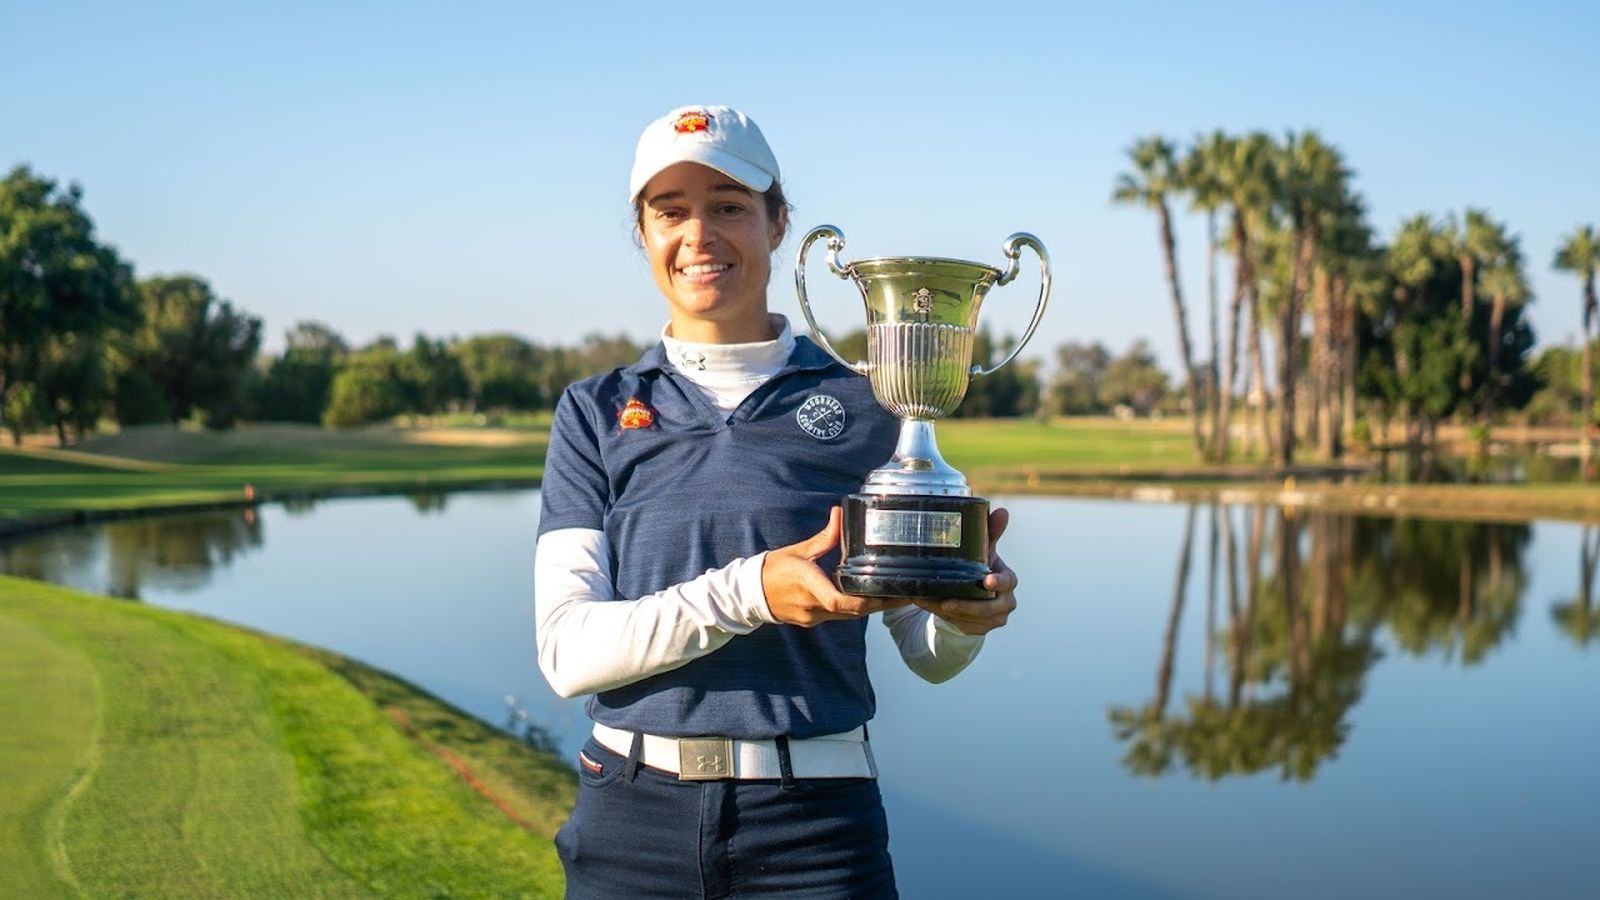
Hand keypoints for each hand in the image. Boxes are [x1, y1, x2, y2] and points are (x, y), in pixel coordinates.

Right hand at [762, 507, 912, 626]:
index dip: (864, 600)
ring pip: (847, 616)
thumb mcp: (800, 550)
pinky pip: (838, 616)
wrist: (750, 594)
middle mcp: (811, 605)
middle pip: (852, 611)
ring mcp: (812, 617)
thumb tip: (840, 513)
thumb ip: (825, 537)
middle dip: (879, 604)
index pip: (839, 601)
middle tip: (903, 594)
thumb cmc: (774, 569)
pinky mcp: (812, 621)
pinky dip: (853, 608)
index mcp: (808, 584)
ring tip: (892, 596)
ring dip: (869, 607)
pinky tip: (867, 598)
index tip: (885, 592)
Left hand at [913, 507, 1017, 635]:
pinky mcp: (977, 628)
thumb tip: (1002, 510)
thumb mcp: (985, 550)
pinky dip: (940, 614)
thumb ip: (991, 532)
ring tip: (925, 599)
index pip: (1008, 582)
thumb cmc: (981, 568)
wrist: (975, 596)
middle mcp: (1004, 602)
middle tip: (946, 602)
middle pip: (988, 608)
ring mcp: (992, 619)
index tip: (987, 582)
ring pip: (969, 617)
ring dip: (947, 609)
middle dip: (967, 605)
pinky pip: (957, 623)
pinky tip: (924, 603)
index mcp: (1007, 581)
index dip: (999, 582)